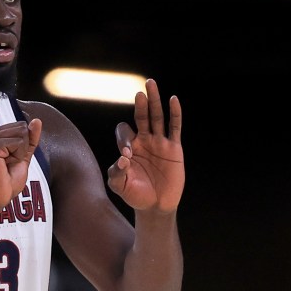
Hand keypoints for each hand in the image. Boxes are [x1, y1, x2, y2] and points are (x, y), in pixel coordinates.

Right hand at [0, 118, 42, 209]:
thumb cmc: (6, 181)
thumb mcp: (23, 155)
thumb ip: (29, 138)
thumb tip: (37, 120)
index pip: (21, 126)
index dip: (22, 146)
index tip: (9, 161)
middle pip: (22, 127)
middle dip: (22, 148)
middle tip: (7, 164)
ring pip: (21, 133)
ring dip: (20, 153)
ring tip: (5, 165)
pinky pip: (18, 142)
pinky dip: (18, 156)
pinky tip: (4, 166)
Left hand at [107, 78, 183, 212]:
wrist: (156, 206)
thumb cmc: (135, 195)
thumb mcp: (120, 186)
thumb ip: (115, 173)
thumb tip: (123, 158)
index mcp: (129, 147)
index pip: (124, 132)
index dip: (124, 139)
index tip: (127, 156)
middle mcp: (144, 140)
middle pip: (142, 116)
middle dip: (140, 104)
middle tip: (139, 91)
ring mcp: (159, 142)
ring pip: (157, 117)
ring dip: (154, 101)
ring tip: (151, 83)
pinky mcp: (174, 148)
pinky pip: (175, 127)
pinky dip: (175, 113)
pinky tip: (173, 99)